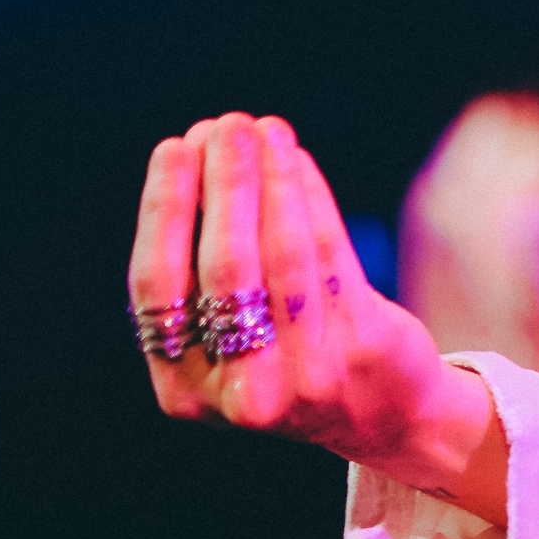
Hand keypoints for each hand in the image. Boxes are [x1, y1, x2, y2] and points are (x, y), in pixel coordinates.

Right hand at [128, 113, 508, 523]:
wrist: (381, 414)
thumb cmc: (285, 355)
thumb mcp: (224, 341)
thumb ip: (200, 271)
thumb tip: (198, 152)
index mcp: (184, 392)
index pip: (157, 288)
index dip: (163, 209)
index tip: (172, 147)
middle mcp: (242, 394)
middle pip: (223, 267)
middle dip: (222, 184)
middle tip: (223, 125)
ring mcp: (304, 376)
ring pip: (282, 255)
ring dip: (271, 180)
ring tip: (265, 129)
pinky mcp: (358, 347)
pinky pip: (329, 254)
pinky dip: (310, 198)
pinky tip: (298, 160)